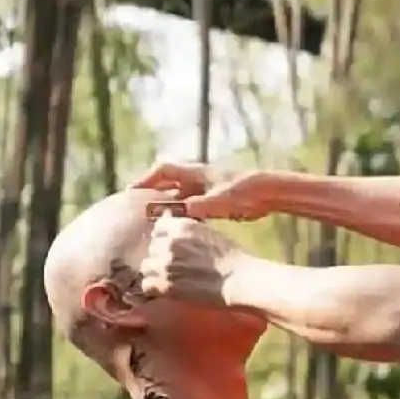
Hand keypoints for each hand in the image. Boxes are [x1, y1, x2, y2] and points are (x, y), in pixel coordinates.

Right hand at [132, 162, 269, 221]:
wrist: (268, 193)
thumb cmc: (244, 192)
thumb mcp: (219, 201)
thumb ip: (197, 206)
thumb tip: (176, 213)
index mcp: (196, 173)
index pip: (163, 170)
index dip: (145, 180)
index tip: (131, 193)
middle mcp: (198, 179)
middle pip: (167, 183)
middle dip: (152, 194)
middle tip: (136, 210)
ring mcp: (206, 189)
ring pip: (179, 196)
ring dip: (166, 206)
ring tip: (151, 222)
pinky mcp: (215, 200)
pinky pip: (191, 207)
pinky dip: (182, 214)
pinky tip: (177, 228)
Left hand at [139, 211, 245, 306]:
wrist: (238, 279)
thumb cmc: (232, 256)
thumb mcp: (210, 233)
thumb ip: (189, 229)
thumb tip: (171, 223)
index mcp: (182, 226)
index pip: (158, 227)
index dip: (163, 237)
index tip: (170, 245)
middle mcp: (169, 243)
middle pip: (151, 247)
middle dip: (160, 255)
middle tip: (174, 264)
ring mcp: (165, 264)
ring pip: (146, 266)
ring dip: (155, 271)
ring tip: (168, 277)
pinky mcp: (164, 285)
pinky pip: (147, 284)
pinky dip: (154, 287)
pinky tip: (164, 289)